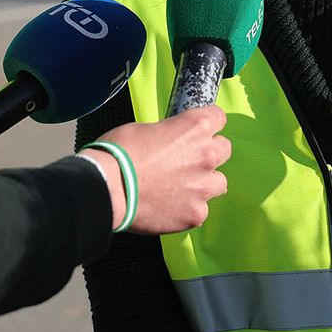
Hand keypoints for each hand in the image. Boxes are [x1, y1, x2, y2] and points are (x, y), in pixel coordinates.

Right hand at [86, 106, 230, 233]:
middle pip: (224, 149)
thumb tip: (172, 140)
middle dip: (209, 154)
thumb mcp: (146, 128)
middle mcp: (207, 154)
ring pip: (219, 182)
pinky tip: (170, 207)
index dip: (207, 124)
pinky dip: (188, 208)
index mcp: (195, 127)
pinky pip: (201, 210)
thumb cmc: (119, 153)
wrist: (106, 188)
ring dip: (204, 183)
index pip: (218, 118)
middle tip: (187, 161)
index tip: (197, 132)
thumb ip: (170, 134)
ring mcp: (203, 186)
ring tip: (180, 188)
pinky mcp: (196, 213)